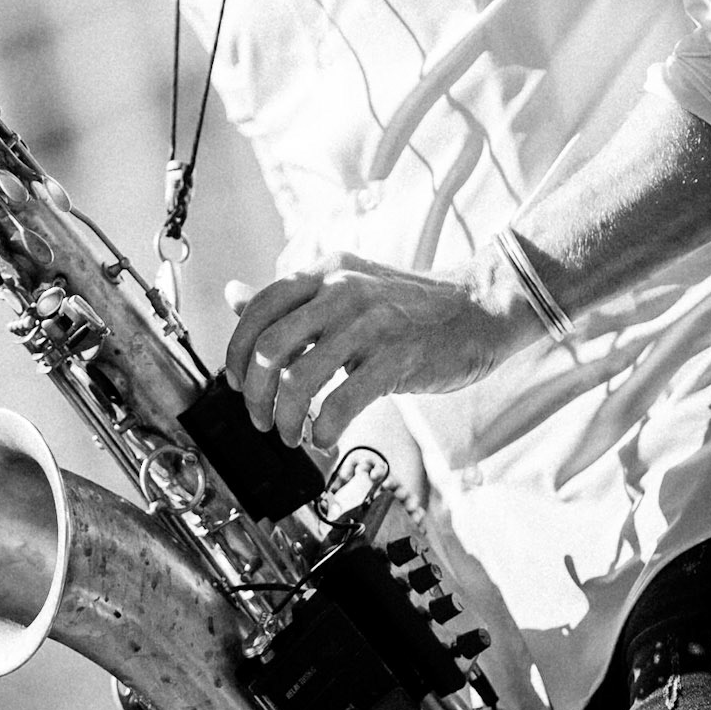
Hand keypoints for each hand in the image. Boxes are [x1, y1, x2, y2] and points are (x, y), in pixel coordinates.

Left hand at [223, 254, 522, 451]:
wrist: (477, 309)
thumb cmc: (407, 306)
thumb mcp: (345, 285)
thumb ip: (292, 297)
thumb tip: (233, 294)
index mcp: (325, 272)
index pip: (259, 307)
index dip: (237, 350)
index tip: (238, 382)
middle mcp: (342, 291)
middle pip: (271, 347)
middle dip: (257, 394)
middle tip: (263, 418)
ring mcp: (369, 324)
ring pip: (301, 378)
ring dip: (286, 418)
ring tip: (292, 434)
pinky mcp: (396, 358)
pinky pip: (342, 400)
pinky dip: (323, 428)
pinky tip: (323, 437)